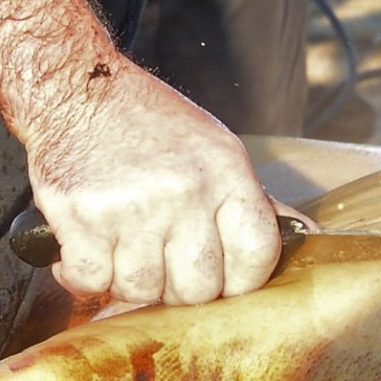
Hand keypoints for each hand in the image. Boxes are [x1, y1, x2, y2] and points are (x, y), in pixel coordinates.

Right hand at [23, 65, 281, 309]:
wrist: (75, 90)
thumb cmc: (148, 124)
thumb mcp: (214, 149)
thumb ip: (253, 199)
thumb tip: (305, 232)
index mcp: (226, 172)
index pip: (257, 256)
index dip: (240, 280)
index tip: (220, 276)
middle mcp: (184, 190)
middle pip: (197, 288)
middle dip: (178, 287)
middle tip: (160, 260)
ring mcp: (132, 206)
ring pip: (141, 290)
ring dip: (127, 279)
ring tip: (121, 245)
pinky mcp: (81, 218)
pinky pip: (91, 281)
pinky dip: (84, 275)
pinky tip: (88, 246)